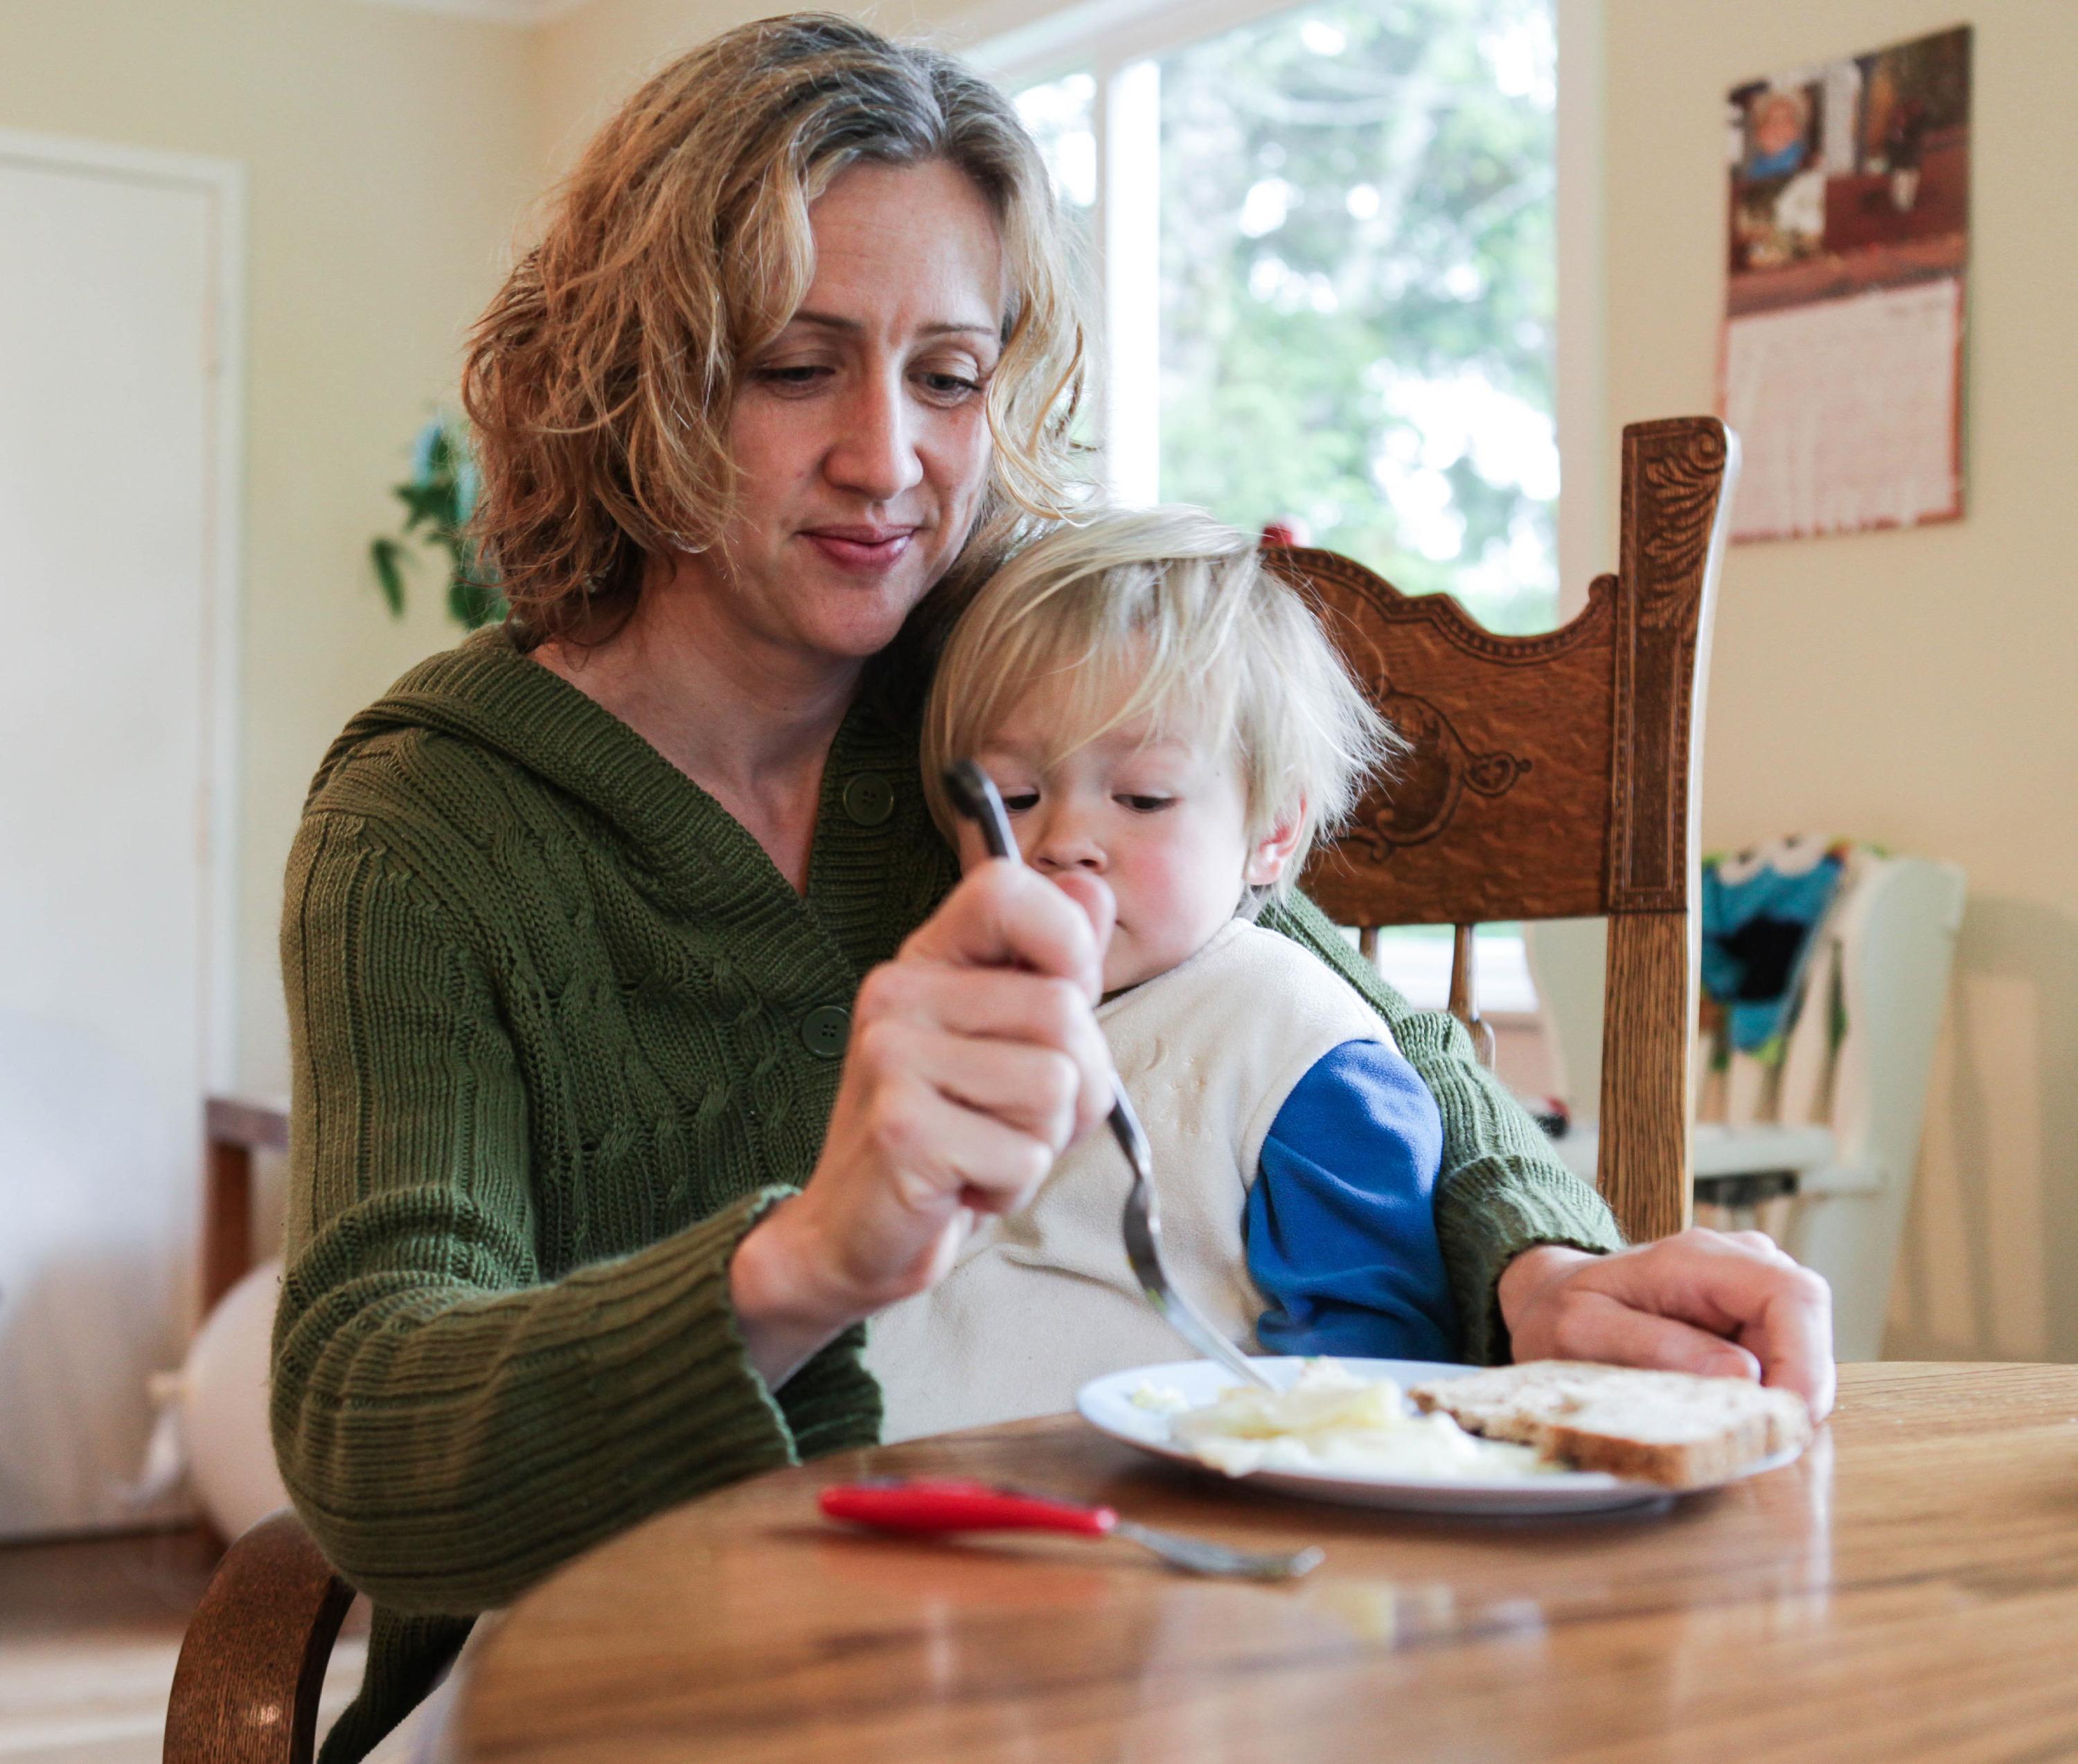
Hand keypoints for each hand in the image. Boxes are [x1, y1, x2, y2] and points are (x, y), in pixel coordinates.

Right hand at [730, 860, 1116, 1383]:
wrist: (853, 1231)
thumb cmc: (949, 1132)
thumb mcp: (1007, 1041)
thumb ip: (1052, 969)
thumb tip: (1091, 889)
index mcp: (928, 959)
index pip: (1005, 888)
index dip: (1066, 939)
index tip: (1065, 996)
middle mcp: (899, 993)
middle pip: (1063, 1012)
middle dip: (1074, 1085)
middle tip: (1014, 1116)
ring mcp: (893, 1058)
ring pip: (1055, 1086)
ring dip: (1042, 1140)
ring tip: (985, 1148)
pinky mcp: (902, 1130)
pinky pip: (1024, 1155)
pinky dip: (1012, 1187)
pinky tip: (964, 1186)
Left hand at [1496, 1229, 1835, 1420]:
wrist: (1550, 1298)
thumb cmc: (1560, 1313)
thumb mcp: (1581, 1332)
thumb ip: (1655, 1348)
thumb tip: (1741, 1374)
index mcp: (1697, 1258)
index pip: (1791, 1296)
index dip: (1807, 1361)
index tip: (1788, 1419)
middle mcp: (1738, 1262)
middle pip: (1807, 1328)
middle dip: (1794, 1389)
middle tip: (1750, 1437)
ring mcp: (1749, 1288)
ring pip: (1801, 1350)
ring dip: (1775, 1395)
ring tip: (1714, 1418)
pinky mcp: (1751, 1318)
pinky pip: (1780, 1361)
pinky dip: (1763, 1395)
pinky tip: (1717, 1408)